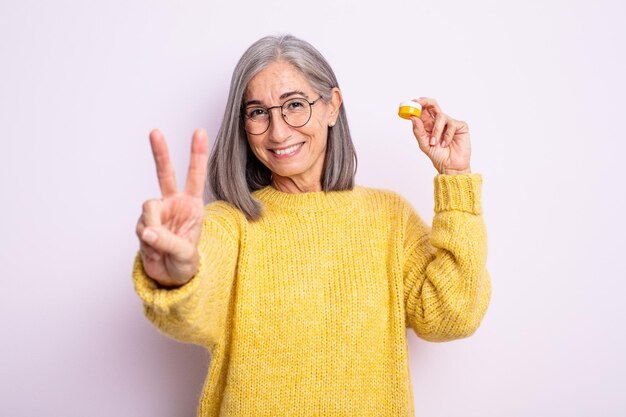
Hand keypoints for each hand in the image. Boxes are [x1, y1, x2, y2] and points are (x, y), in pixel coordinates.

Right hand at [135, 128, 209, 286]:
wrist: (169, 277)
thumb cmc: (185, 263)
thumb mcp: (184, 255)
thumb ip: (168, 241)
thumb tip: (147, 231)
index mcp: (192, 205)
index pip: (196, 176)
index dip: (197, 154)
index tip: (199, 131)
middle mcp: (174, 204)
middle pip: (165, 174)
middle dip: (160, 152)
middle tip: (155, 132)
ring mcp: (157, 212)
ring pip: (148, 206)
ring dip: (153, 225)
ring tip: (161, 244)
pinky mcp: (143, 223)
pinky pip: (141, 226)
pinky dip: (146, 239)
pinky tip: (153, 248)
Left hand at [410, 97, 470, 174]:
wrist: (450, 166)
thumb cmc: (438, 156)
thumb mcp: (424, 144)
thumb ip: (418, 131)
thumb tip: (413, 117)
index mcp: (429, 125)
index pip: (423, 111)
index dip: (417, 106)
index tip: (411, 103)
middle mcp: (439, 122)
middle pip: (433, 105)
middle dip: (425, 102)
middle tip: (418, 102)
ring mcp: (450, 123)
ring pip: (441, 116)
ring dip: (436, 131)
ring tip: (434, 143)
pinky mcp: (460, 126)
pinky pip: (451, 125)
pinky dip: (447, 136)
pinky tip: (446, 144)